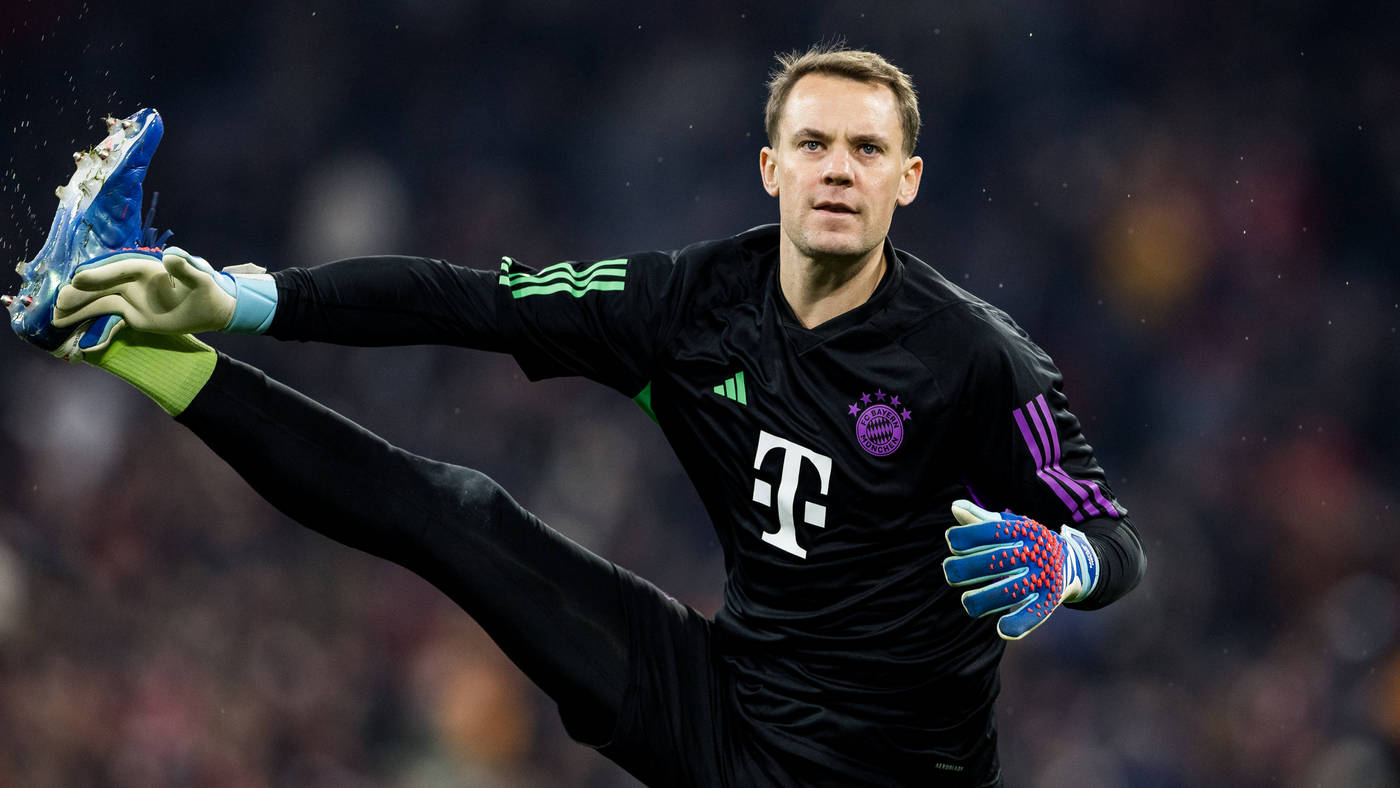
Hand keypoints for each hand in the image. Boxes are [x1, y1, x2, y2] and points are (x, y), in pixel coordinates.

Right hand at [53, 246, 241, 334]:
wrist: (211, 309)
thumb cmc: (207, 290)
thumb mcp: (201, 279)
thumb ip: (186, 268)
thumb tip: (172, 255)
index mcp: (146, 269)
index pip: (118, 270)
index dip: (99, 274)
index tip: (78, 279)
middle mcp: (133, 282)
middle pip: (102, 286)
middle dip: (80, 294)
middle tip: (59, 303)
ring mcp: (130, 297)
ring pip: (99, 301)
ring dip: (78, 309)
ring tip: (56, 318)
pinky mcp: (131, 313)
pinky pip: (106, 314)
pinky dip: (88, 320)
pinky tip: (70, 326)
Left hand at [941, 500, 1098, 639]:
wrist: (1071, 560)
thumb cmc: (1027, 542)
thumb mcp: (1008, 526)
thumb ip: (980, 520)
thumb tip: (954, 507)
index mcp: (1021, 532)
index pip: (990, 532)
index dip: (967, 537)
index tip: (951, 542)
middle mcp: (1033, 553)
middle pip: (996, 561)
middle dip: (968, 568)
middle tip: (950, 573)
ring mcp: (1043, 577)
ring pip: (1012, 591)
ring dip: (985, 599)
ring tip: (968, 603)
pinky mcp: (1050, 599)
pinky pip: (1035, 614)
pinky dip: (1019, 624)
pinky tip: (1001, 629)